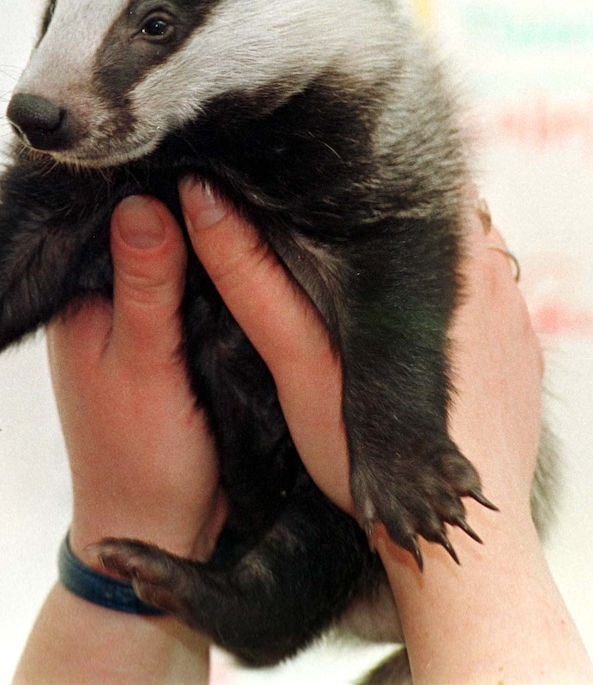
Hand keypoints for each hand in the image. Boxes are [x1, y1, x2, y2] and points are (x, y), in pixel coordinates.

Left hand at [47, 195, 226, 563]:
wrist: (158, 531)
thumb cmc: (141, 460)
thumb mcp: (146, 364)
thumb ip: (145, 287)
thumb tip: (141, 201)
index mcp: (78, 300)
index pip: (113, 217)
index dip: (157, 183)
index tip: (210, 153)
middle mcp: (101, 300)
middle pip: (145, 230)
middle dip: (186, 203)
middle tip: (248, 165)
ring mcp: (135, 319)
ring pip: (174, 255)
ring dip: (208, 234)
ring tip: (259, 191)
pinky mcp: (168, 339)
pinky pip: (194, 288)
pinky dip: (218, 271)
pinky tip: (254, 245)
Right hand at [175, 179, 542, 528]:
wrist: (453, 548)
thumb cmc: (373, 460)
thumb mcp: (297, 363)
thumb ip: (252, 279)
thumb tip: (202, 201)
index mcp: (449, 265)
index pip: (409, 175)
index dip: (354, 174)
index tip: (310, 179)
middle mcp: (496, 279)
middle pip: (433, 208)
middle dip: (380, 212)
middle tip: (319, 222)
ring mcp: (514, 319)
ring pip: (458, 252)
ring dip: (411, 254)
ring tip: (356, 273)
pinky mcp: (519, 355)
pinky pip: (478, 298)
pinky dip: (437, 298)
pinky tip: (397, 331)